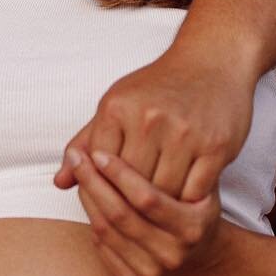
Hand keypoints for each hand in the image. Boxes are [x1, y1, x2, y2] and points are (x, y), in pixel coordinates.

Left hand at [54, 51, 255, 201]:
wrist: (213, 62)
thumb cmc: (158, 87)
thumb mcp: (117, 104)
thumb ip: (87, 143)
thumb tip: (60, 183)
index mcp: (117, 107)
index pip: (99, 166)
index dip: (103, 187)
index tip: (111, 196)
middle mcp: (149, 118)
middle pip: (129, 183)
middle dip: (131, 201)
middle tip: (134, 214)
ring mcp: (185, 132)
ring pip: (163, 192)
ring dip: (161, 206)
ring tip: (159, 211)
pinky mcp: (216, 146)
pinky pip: (195, 191)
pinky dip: (188, 201)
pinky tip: (184, 200)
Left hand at [71, 148, 224, 275]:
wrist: (202, 252)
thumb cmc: (194, 203)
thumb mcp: (192, 178)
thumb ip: (161, 160)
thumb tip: (107, 150)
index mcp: (193, 227)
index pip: (147, 199)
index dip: (120, 175)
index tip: (100, 152)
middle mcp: (174, 253)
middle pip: (121, 216)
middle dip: (94, 182)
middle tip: (76, 156)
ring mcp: (153, 271)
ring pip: (106, 231)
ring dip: (87, 199)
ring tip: (77, 172)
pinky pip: (102, 247)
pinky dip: (92, 219)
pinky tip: (88, 197)